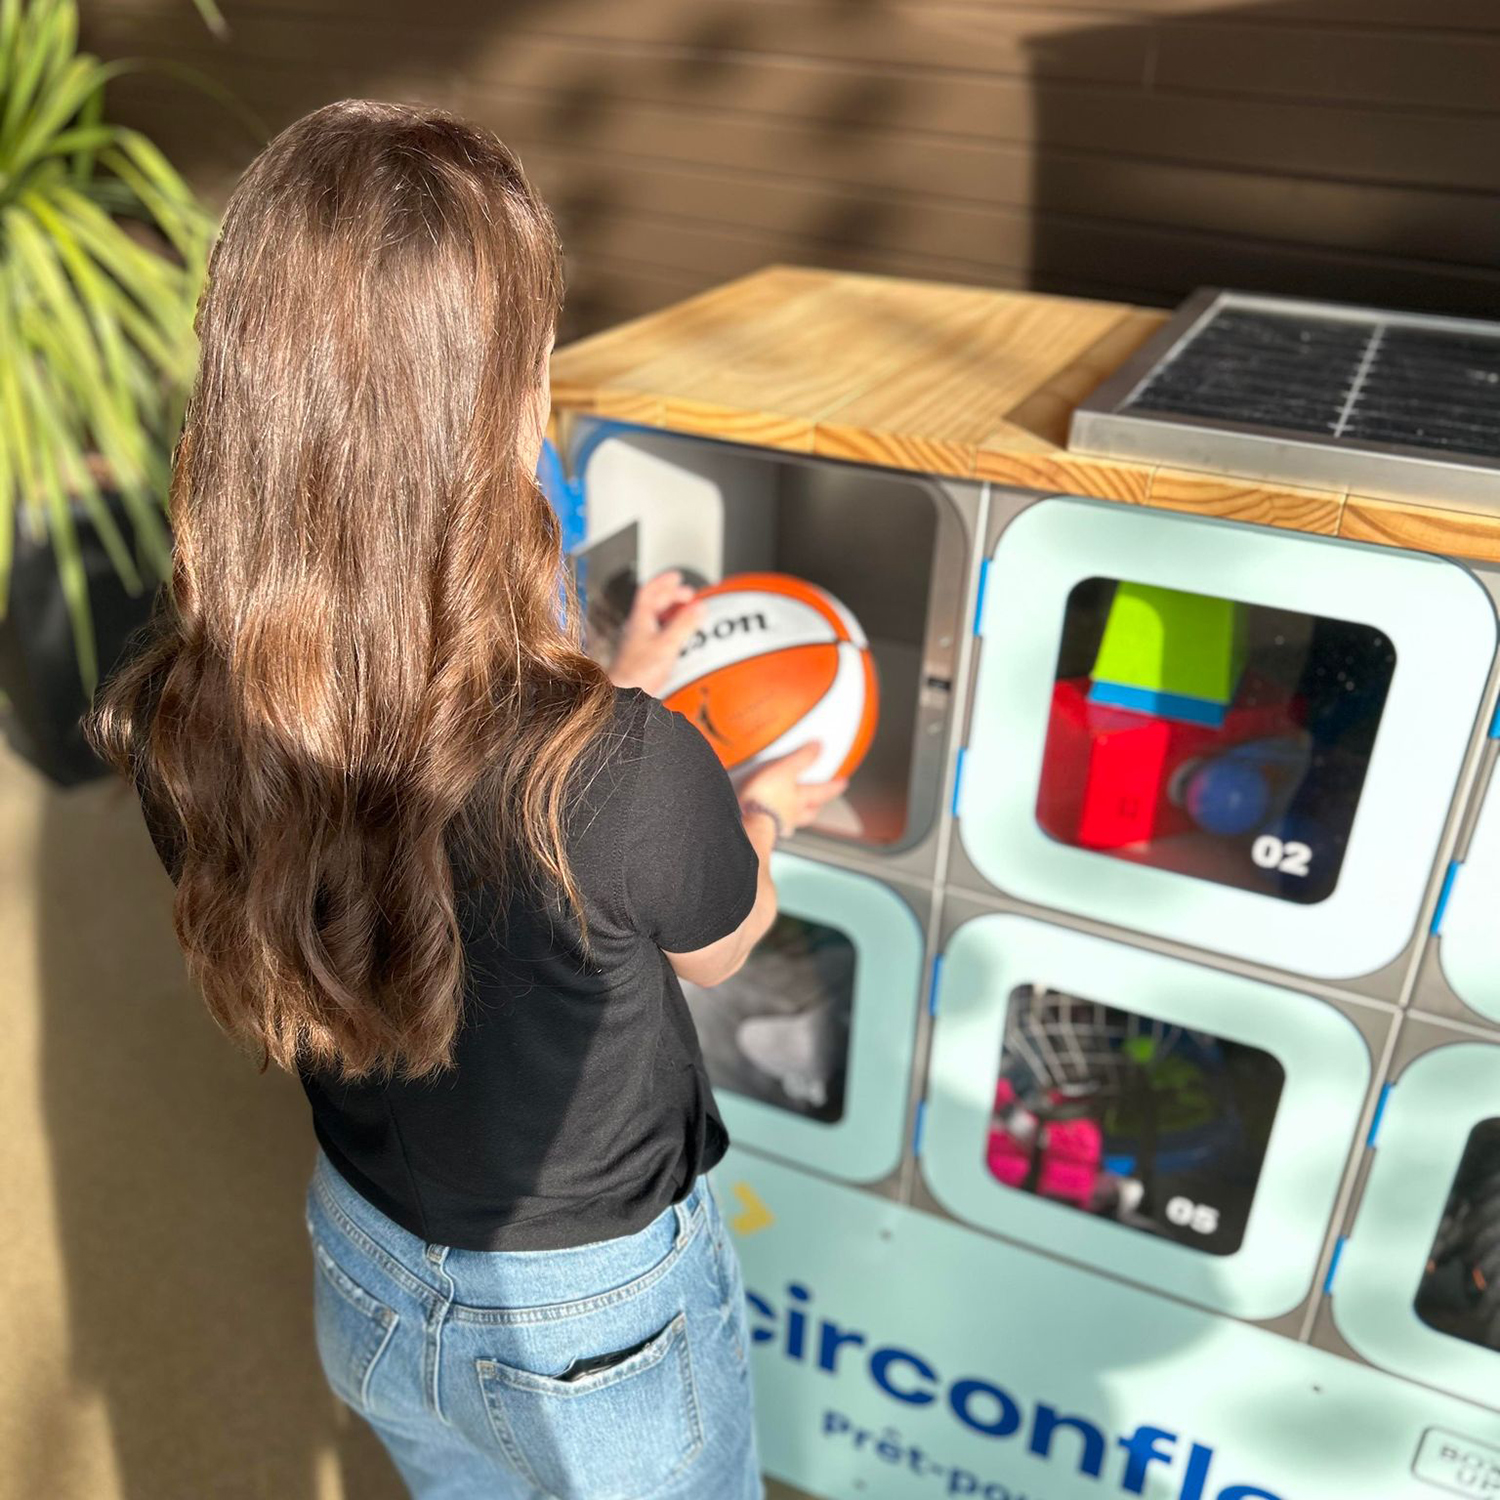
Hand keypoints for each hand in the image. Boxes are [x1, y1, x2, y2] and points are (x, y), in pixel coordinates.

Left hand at [607, 570, 705, 696]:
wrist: (622, 697)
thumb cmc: (637, 673)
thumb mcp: (667, 645)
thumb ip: (684, 624)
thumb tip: (699, 606)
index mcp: (639, 620)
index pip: (649, 592)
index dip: (663, 581)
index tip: (677, 576)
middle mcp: (636, 629)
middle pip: (653, 604)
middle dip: (672, 596)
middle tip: (689, 595)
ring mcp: (637, 643)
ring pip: (655, 620)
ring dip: (671, 613)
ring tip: (686, 614)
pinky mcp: (641, 657)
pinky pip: (657, 635)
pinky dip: (670, 630)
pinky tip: (678, 639)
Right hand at [738, 743, 848, 836]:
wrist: (748, 824)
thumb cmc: (766, 800)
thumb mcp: (785, 770)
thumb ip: (802, 758)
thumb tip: (819, 746)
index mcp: (801, 799)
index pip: (824, 791)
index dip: (834, 786)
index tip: (843, 782)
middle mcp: (792, 815)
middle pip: (810, 811)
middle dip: (816, 805)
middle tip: (820, 801)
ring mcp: (777, 825)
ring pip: (792, 821)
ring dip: (794, 816)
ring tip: (791, 811)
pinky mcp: (760, 831)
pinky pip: (771, 825)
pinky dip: (771, 821)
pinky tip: (763, 818)